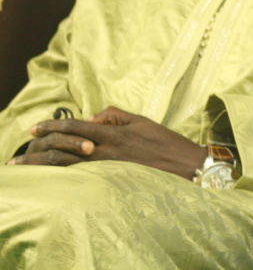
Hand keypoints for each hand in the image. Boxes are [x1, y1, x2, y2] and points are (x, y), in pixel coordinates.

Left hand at [7, 106, 206, 179]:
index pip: (74, 127)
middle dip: (38, 147)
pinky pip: (78, 179)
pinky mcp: (110, 183)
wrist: (184, 166)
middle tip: (21, 151)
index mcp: (113, 133)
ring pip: (66, 166)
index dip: (51, 125)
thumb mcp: (142, 120)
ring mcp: (106, 169)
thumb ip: (115, 115)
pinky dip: (59, 178)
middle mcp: (106, 151)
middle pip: (63, 148)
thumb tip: (91, 117)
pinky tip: (48, 180)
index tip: (34, 127)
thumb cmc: (166, 142)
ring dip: (42, 165)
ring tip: (24, 166)